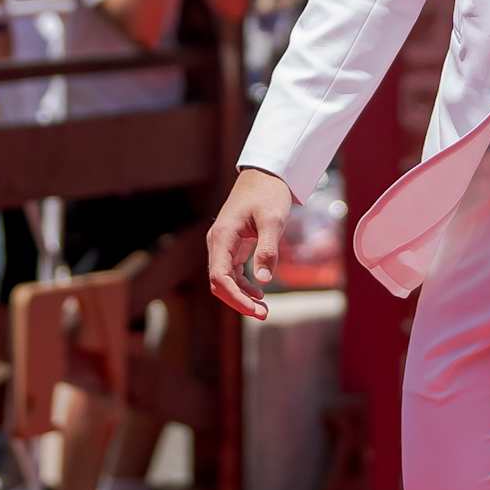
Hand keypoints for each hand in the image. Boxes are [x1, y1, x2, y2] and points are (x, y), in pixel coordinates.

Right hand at [207, 167, 292, 319]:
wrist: (265, 174)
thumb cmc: (269, 193)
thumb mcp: (273, 220)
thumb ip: (267, 249)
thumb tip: (264, 281)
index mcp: (222, 237)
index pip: (220, 277)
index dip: (236, 297)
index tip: (257, 310)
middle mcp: (217, 243)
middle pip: (218, 282)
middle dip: (238, 301)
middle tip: (264, 314)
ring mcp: (222, 245)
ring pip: (224, 279)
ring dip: (240, 296)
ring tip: (263, 309)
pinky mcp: (231, 246)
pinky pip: (231, 272)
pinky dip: (242, 285)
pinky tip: (258, 292)